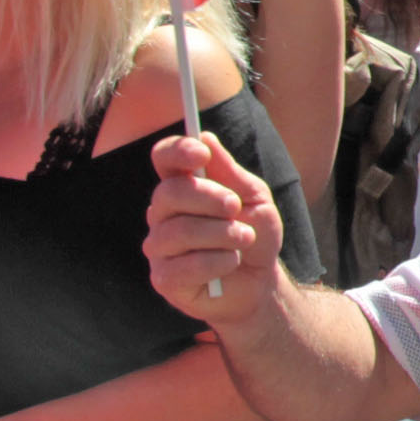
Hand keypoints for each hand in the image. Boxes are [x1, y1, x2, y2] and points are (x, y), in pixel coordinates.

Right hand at [140, 131, 286, 317]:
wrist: (260, 283)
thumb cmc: (254, 235)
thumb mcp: (255, 199)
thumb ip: (231, 172)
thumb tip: (206, 137)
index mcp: (184, 186)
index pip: (164, 158)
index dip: (177, 151)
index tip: (200, 153)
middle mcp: (163, 213)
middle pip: (170, 192)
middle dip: (210, 198)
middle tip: (236, 207)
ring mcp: (159, 246)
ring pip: (179, 230)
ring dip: (221, 234)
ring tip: (244, 239)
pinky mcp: (163, 278)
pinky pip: (184, 266)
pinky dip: (217, 262)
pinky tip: (230, 262)